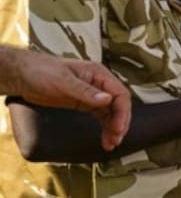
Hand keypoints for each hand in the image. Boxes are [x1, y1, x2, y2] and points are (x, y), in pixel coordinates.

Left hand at [14, 52, 130, 151]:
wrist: (22, 75)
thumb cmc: (42, 72)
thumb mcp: (63, 81)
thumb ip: (86, 91)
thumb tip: (108, 99)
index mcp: (99, 74)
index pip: (120, 94)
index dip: (122, 112)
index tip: (118, 128)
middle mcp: (99, 84)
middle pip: (118, 105)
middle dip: (119, 123)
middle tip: (115, 140)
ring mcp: (92, 94)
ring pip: (110, 112)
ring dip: (113, 128)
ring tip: (110, 144)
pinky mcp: (83, 103)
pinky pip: (100, 116)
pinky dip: (104, 127)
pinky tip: (104, 138)